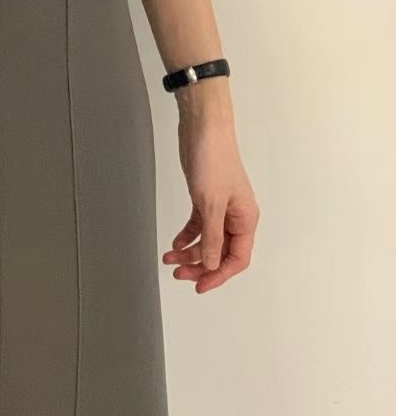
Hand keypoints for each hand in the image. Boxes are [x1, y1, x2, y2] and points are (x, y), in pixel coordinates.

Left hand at [162, 81, 259, 292]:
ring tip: (170, 259)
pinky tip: (174, 243)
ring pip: (207, 241)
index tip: (199, 286)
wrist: (203, 130)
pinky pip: (198, 226)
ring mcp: (220, 208)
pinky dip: (187, 236)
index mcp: (246, 220)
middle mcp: (236, 217)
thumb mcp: (211, 204)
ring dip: (190, 252)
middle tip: (178, 273)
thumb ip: (212, 237)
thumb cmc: (214, 160)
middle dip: (200, 266)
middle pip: (221, 253)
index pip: (237, 259)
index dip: (219, 275)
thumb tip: (213, 265)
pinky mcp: (205, 199)